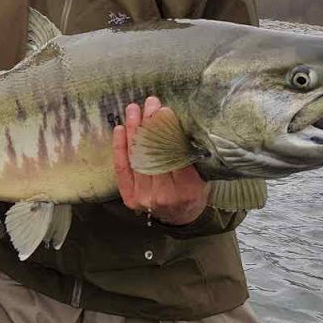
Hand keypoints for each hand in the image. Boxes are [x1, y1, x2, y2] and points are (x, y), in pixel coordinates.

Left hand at [112, 96, 209, 225]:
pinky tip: (121, 129)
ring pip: (137, 157)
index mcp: (187, 190)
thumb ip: (191, 154)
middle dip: (150, 125)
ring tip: (134, 110)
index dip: (167, 131)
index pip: (174, 154)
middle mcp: (163, 195)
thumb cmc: (193, 191)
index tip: (165, 111)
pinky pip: (122, 168)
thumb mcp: (202, 175)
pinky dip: (120, 147)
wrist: (179, 218)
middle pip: (153, 154)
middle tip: (150, 104)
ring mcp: (143, 197)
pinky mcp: (129, 197)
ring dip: (134, 130)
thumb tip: (177, 121)